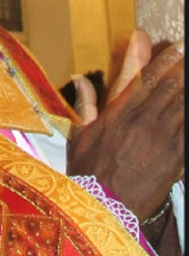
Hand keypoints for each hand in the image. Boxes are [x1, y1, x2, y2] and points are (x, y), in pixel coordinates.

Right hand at [67, 36, 183, 221]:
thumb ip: (84, 104)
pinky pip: (187, 129)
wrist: (104, 210)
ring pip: (180, 104)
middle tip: (186, 49)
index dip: (157, 59)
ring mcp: (159, 139)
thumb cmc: (87, 174)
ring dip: (186, 87)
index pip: (141, 79)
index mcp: (116, 114)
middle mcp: (139, 121)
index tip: (169, 44)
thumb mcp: (78, 136)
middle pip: (166, 86)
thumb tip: (80, 78)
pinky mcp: (174, 158)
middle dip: (179, 66)